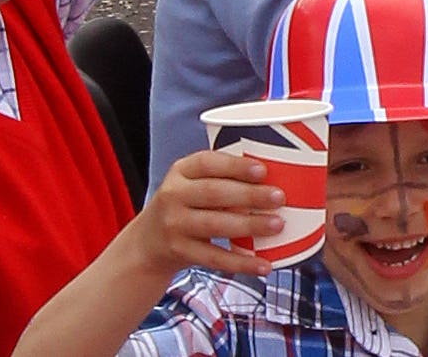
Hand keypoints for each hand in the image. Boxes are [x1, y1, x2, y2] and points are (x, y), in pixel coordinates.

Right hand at [122, 148, 284, 280]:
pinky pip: (214, 258)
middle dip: (249, 195)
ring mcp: (175, 225)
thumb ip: (222, 178)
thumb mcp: (191, 184)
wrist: (147, 243)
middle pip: (214, 193)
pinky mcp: (180, 252)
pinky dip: (241, 263)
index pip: (207, 163)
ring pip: (215, 224)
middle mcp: (174, 196)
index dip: (235, 166)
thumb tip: (276, 176)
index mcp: (180, 172)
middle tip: (279, 197)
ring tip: (277, 225)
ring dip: (249, 225)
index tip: (263, 170)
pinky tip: (263, 264)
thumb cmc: (184, 206)